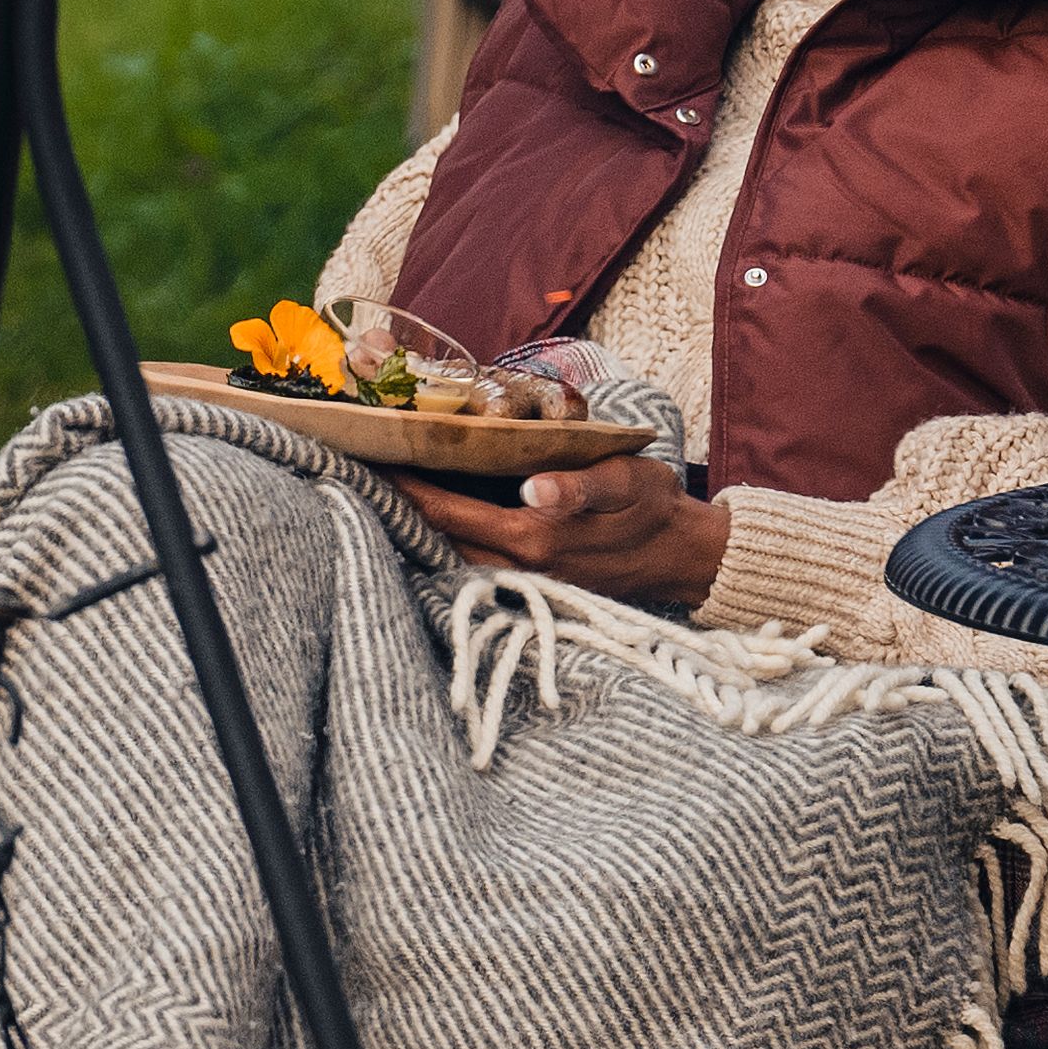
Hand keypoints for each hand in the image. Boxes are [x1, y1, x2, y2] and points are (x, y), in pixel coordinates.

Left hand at [397, 451, 726, 613]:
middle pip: (437, 539)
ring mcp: (524, 583)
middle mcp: (520, 568)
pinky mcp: (530, 587)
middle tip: (363, 470)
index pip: (447, 513)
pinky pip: (472, 565)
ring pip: (451, 556)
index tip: (370, 461)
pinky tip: (432, 520)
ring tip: (386, 491)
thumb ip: (579, 486)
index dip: (406, 488)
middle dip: (400, 508)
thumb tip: (535, 489)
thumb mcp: (624, 481)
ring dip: (418, 528)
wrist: (684, 555)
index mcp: (533, 538)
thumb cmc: (652, 507)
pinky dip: (446, 542)